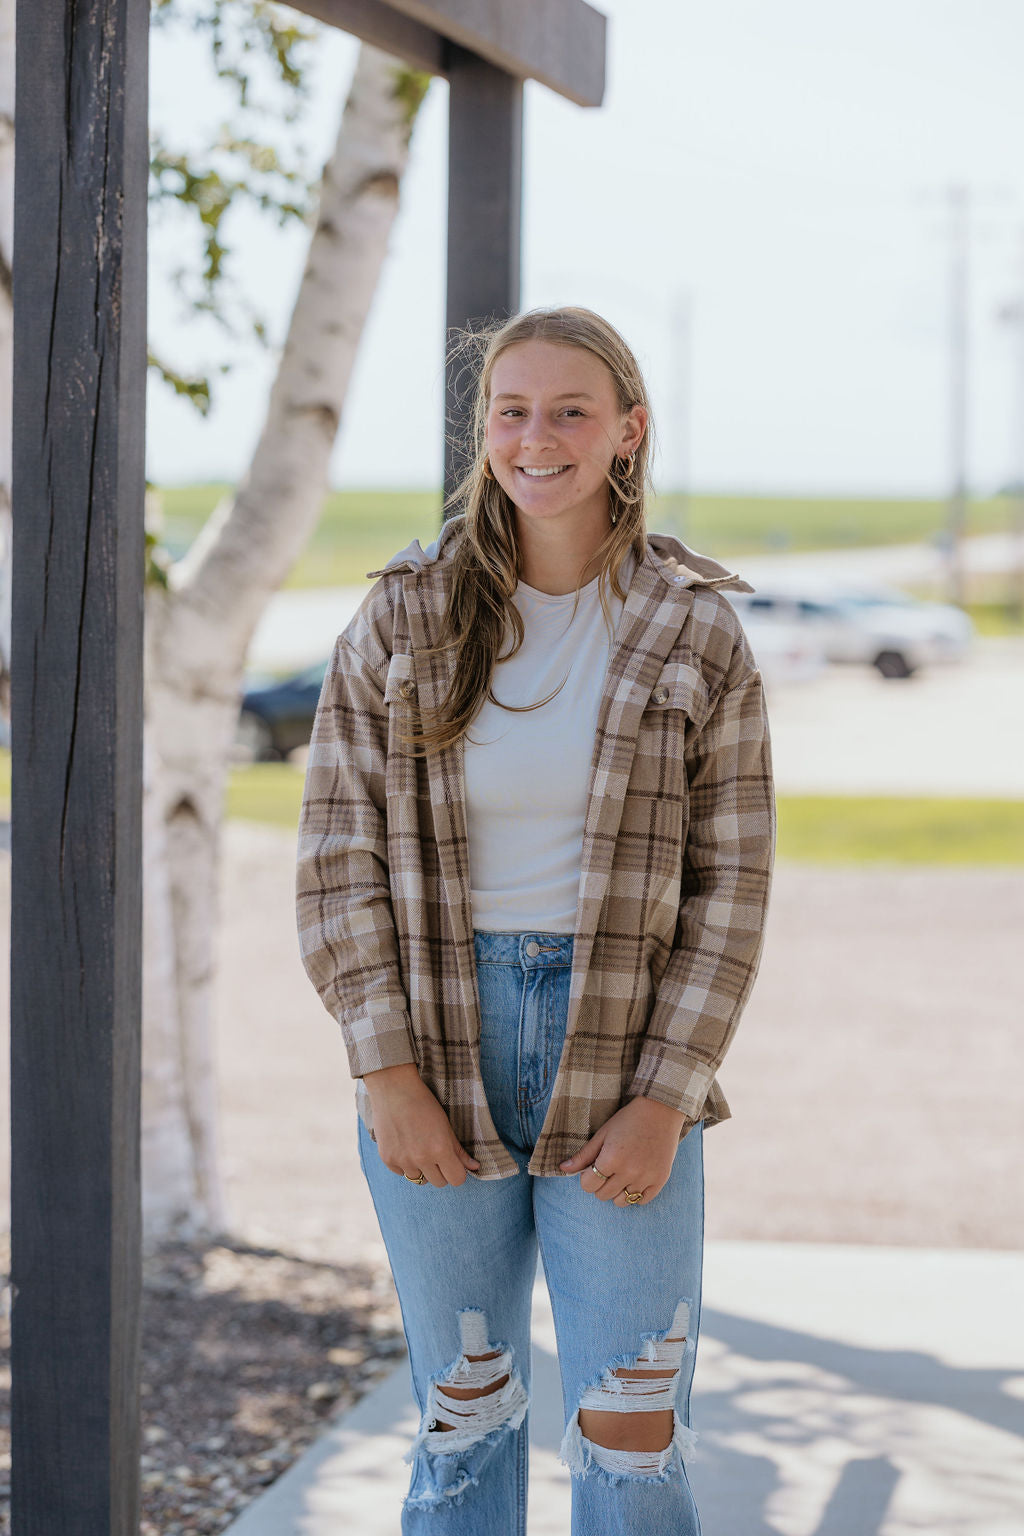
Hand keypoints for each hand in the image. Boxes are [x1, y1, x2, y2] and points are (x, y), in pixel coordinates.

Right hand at [362, 1064, 480, 1187]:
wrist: (394, 1090)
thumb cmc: (424, 1104)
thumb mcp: (446, 1125)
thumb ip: (459, 1150)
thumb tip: (475, 1167)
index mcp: (440, 1149)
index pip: (456, 1180)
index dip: (457, 1172)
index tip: (453, 1163)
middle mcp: (422, 1158)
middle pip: (439, 1183)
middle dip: (440, 1171)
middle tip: (435, 1153)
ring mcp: (403, 1160)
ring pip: (419, 1179)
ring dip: (421, 1168)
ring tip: (417, 1146)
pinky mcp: (387, 1159)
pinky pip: (401, 1172)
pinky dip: (404, 1163)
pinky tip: (404, 1144)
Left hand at [559, 1097, 689, 1206]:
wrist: (661, 1110)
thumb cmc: (628, 1119)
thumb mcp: (603, 1133)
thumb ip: (583, 1155)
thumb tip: (563, 1169)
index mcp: (611, 1159)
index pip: (588, 1186)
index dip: (587, 1177)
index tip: (594, 1167)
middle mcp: (629, 1172)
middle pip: (602, 1195)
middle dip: (601, 1184)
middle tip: (609, 1168)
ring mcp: (646, 1178)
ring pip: (621, 1202)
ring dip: (617, 1191)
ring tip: (622, 1174)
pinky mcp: (660, 1180)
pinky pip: (641, 1201)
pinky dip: (636, 1194)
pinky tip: (635, 1178)